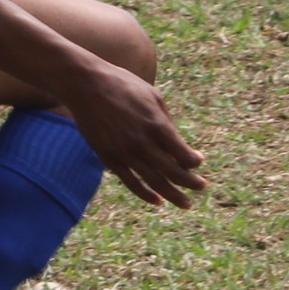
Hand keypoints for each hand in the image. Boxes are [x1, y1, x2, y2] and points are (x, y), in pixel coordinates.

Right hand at [61, 63, 208, 208]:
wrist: (87, 85)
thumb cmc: (124, 86)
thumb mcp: (154, 96)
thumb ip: (166, 122)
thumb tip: (177, 144)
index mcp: (157, 125)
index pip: (183, 154)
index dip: (194, 162)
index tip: (198, 162)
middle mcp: (142, 142)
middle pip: (173, 172)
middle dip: (191, 183)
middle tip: (202, 188)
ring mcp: (124, 153)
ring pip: (154, 182)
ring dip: (173, 195)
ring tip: (185, 204)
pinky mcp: (109, 158)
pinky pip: (131, 183)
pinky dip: (146, 194)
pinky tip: (158, 201)